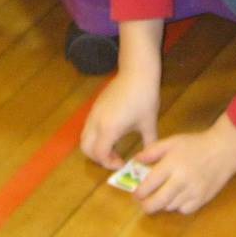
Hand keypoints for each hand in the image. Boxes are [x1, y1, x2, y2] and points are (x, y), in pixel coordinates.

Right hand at [81, 20, 162, 167]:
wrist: (137, 73)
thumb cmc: (145, 97)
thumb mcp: (149, 123)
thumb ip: (149, 143)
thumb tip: (151, 157)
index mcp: (109, 128)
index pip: (100, 154)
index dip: (108, 164)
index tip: (122, 163)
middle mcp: (96, 122)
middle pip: (86, 149)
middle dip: (98, 158)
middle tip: (115, 159)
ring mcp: (93, 113)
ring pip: (84, 138)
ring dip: (95, 147)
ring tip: (113, 148)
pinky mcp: (94, 107)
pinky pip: (88, 127)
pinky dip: (94, 137)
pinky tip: (111, 134)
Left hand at [132, 116, 235, 214]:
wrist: (223, 150)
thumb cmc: (195, 144)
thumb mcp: (172, 142)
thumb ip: (152, 151)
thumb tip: (135, 161)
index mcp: (171, 165)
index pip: (148, 185)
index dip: (139, 192)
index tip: (137, 193)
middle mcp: (180, 180)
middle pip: (157, 202)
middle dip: (147, 205)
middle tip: (144, 203)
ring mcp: (192, 192)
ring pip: (170, 206)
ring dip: (163, 204)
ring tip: (162, 196)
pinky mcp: (202, 199)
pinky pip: (184, 210)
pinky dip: (178, 206)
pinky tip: (178, 197)